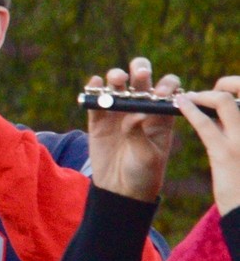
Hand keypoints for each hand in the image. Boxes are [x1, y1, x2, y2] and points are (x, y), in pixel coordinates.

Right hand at [86, 58, 181, 202]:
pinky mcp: (98, 121)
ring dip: (117, 77)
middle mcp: (140, 108)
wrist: (120, 190)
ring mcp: (118, 113)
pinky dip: (93, 89)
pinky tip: (94, 83)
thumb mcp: (147, 156)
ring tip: (116, 79)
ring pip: (118, 85)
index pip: (167, 89)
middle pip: (141, 79)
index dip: (165, 85)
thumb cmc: (144, 173)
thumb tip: (133, 115)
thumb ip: (140, 134)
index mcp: (160, 114)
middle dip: (141, 70)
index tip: (159, 93)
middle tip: (139, 74)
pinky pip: (95, 101)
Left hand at [171, 78, 239, 214]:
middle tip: (207, 92)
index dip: (239, 86)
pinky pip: (205, 124)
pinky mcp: (225, 152)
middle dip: (226, 84)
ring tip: (190, 97)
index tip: (224, 91)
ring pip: (223, 101)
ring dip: (204, 95)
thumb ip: (237, 129)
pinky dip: (190, 110)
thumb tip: (222, 112)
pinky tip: (180, 104)